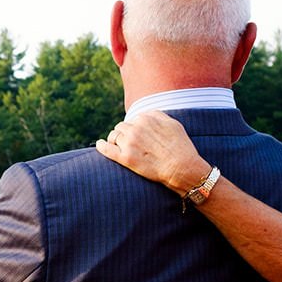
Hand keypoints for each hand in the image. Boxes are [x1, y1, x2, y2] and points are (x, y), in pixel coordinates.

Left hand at [94, 111, 209, 192]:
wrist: (181, 168)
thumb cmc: (180, 146)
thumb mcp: (172, 123)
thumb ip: (157, 115)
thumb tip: (144, 114)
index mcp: (145, 118)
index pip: (132, 120)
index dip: (134, 128)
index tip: (138, 136)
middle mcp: (135, 129)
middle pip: (121, 127)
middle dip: (123, 133)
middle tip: (129, 142)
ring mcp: (129, 143)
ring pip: (113, 136)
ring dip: (114, 140)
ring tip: (117, 145)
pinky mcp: (125, 158)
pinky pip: (107, 149)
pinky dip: (101, 146)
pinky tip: (99, 144)